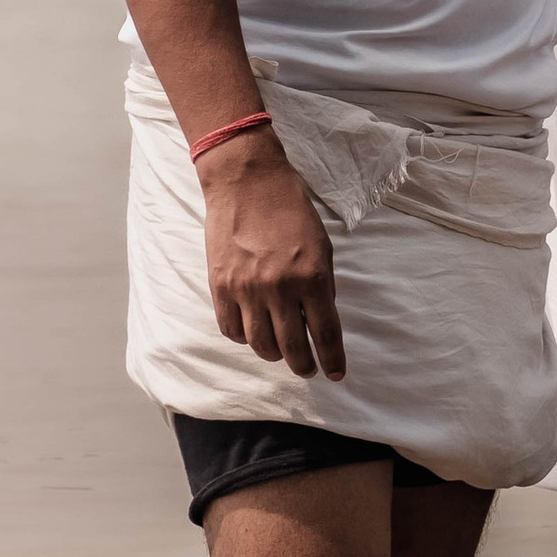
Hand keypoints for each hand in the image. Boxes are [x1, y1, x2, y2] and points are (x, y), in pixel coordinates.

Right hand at [202, 136, 345, 377]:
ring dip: (274, 355)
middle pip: (293, 347)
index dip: (332, 360)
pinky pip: (232, 328)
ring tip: (281, 353)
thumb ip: (320, 285)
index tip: (336, 374)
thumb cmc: (290, 210)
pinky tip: (253, 333)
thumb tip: (318, 321)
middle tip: (308, 369)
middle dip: (304, 365)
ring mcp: (246, 289)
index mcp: (312, 277)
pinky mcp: (220, 286)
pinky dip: (244, 337)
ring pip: (260, 344)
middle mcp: (279, 288)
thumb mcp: (321, 246)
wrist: (247, 182)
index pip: (326, 334)